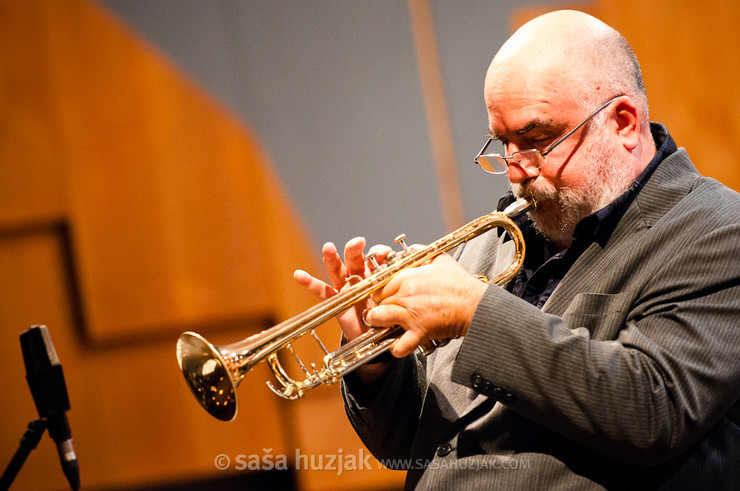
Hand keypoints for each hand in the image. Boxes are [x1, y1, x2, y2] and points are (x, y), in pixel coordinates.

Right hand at [294, 237, 394, 384]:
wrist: (377, 336)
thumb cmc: (389, 314)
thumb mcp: (400, 300)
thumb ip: (407, 288)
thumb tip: (427, 271)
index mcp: (375, 274)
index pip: (375, 258)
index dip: (379, 254)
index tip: (385, 253)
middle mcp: (358, 277)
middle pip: (354, 260)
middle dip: (355, 250)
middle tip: (358, 242)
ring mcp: (344, 287)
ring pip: (337, 270)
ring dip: (331, 258)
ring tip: (328, 248)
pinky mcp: (334, 300)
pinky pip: (321, 291)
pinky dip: (309, 283)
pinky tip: (299, 275)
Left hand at [365, 253, 487, 357]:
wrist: (475, 304)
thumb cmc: (460, 283)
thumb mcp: (440, 259)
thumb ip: (421, 252)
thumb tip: (410, 250)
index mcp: (408, 277)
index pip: (379, 284)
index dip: (379, 292)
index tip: (382, 296)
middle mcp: (405, 294)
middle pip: (377, 301)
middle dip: (378, 306)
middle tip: (383, 310)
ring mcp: (411, 314)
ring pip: (379, 319)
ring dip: (378, 323)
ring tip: (382, 325)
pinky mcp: (419, 331)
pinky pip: (399, 344)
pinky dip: (397, 348)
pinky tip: (398, 345)